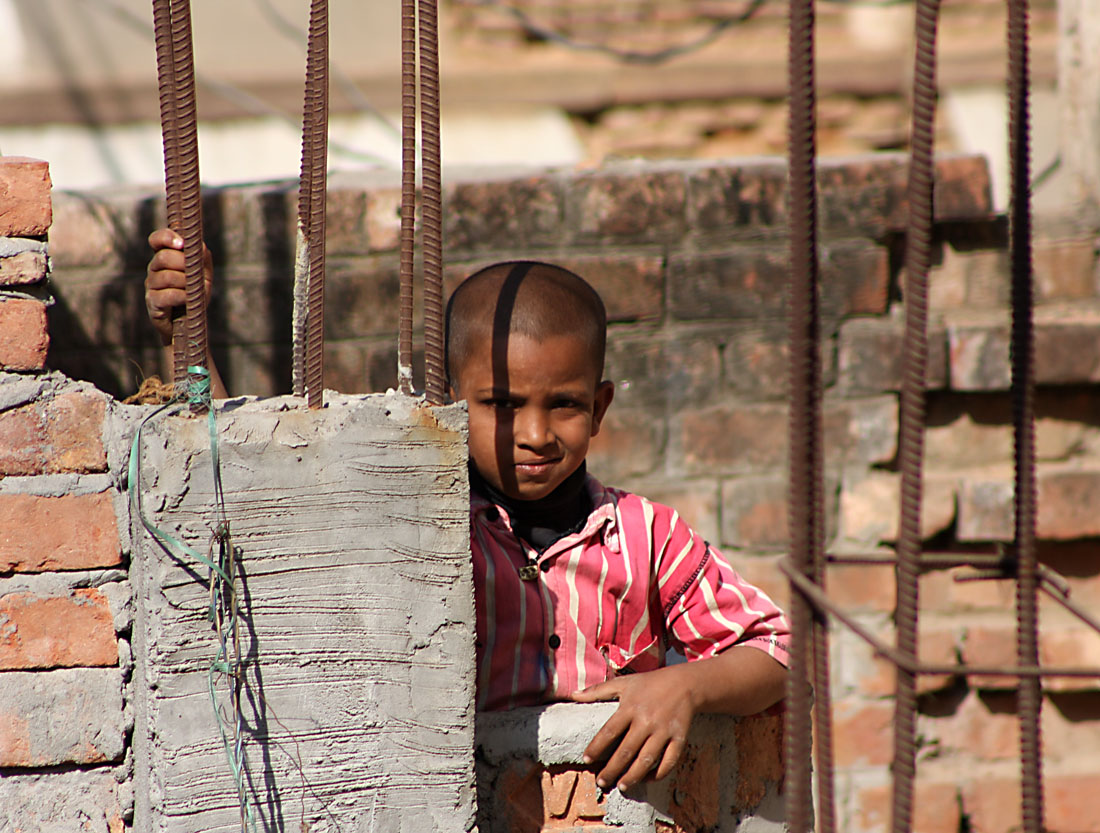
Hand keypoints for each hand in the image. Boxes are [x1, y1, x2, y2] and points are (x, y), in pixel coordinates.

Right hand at [145, 228, 212, 345]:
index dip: (166, 237)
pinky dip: (181, 296)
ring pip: (166, 276)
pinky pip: (166, 295)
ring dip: (184, 282)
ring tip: (192, 289)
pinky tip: (188, 299)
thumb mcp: (203, 275)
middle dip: (182, 262)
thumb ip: (201, 258)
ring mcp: (151, 286)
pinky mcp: (153, 303)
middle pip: (163, 257)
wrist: (190, 323)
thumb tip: (199, 245)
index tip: (182, 244)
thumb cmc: (195, 295)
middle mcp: (154, 269)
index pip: (156, 239)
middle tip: (194, 272)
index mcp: (164, 258)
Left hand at [571, 664, 696, 792]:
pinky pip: (669, 761)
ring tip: (621, 786)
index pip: (609, 731)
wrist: (685, 683)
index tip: (586, 760)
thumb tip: (573, 695)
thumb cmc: (649, 683)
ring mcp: (663, 730)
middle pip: (626, 750)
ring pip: (646, 760)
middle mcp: (646, 720)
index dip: (596, 747)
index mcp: (630, 707)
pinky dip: (659, 773)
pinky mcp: (679, 738)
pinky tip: (648, 779)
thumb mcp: (624, 683)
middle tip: (601, 782)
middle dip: (612, 769)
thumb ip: (597, 690)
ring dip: (633, 776)